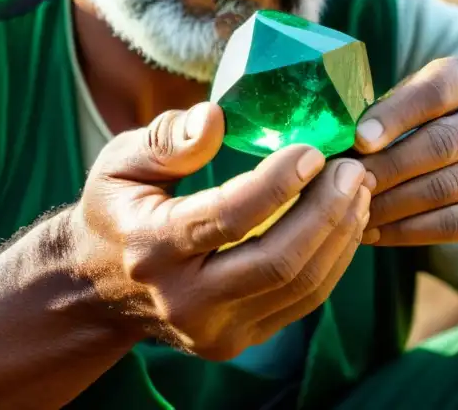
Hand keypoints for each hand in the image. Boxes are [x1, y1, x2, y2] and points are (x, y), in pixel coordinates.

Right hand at [67, 102, 370, 360]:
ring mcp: (215, 330)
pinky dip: (332, 259)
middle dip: (326, 212)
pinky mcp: (239, 340)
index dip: (278, 184)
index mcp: (151, 247)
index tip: (313, 150)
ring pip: (299, 286)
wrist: (100, 286)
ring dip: (339, 235)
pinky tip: (344, 220)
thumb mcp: (120, 162)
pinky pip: (302, 301)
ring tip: (358, 188)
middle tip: (353, 169)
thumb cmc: (117, 209)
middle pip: (276, 261)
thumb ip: (165, 139)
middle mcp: (184, 301)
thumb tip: (215, 117)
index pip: (229, 218)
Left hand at [353, 57, 457, 259]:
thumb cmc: (449, 139)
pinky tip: (376, 233)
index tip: (358, 140)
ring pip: (443, 187)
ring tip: (352, 212)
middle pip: (439, 143)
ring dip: (390, 204)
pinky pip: (453, 223)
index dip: (394, 115)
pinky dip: (407, 231)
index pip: (435, 91)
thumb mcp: (427, 113)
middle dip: (385, 167)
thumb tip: (332, 141)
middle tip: (344, 184)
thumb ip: (390, 115)